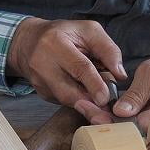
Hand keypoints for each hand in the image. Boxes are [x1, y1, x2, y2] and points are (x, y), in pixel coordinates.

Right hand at [7, 18, 126, 106]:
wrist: (29, 42)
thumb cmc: (64, 34)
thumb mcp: (89, 31)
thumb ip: (108, 50)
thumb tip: (120, 75)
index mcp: (55, 43)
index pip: (78, 67)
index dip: (94, 84)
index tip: (106, 99)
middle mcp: (43, 63)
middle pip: (68, 91)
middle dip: (89, 106)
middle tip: (106, 118)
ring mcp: (39, 81)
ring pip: (66, 100)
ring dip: (87, 108)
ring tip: (103, 116)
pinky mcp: (41, 92)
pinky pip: (63, 102)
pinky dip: (79, 104)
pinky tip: (90, 105)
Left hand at [74, 52, 149, 131]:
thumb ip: (137, 93)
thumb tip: (120, 112)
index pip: (138, 124)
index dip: (115, 120)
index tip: (95, 113)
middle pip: (131, 130)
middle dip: (107, 121)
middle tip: (85, 109)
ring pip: (129, 128)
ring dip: (108, 119)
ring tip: (86, 108)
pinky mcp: (149, 123)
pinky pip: (131, 123)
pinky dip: (116, 117)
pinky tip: (98, 110)